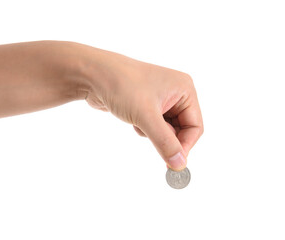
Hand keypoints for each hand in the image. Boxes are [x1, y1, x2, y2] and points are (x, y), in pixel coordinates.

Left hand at [81, 45, 202, 170]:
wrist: (93, 75)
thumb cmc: (122, 86)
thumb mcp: (146, 116)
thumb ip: (165, 142)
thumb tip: (180, 164)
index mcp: (184, 90)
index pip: (195, 126)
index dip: (185, 145)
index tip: (172, 162)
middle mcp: (176, 93)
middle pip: (182, 129)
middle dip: (165, 137)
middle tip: (149, 137)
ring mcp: (161, 98)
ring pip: (166, 130)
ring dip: (152, 133)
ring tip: (138, 121)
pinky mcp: (146, 104)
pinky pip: (153, 126)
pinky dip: (144, 128)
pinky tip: (132, 118)